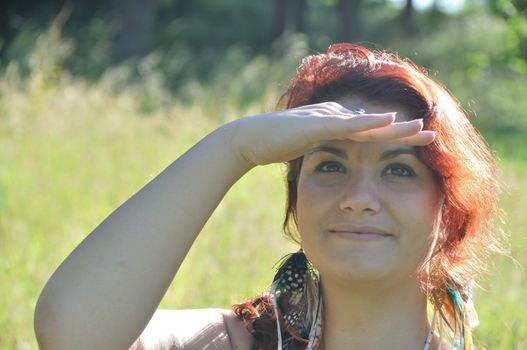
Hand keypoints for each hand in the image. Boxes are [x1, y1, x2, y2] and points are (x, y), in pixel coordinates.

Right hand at [228, 102, 434, 166]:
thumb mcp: (307, 148)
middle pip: (376, 125)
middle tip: (432, 135)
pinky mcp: (317, 124)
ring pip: (368, 123)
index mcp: (335, 124)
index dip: (394, 138)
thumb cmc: (275, 144)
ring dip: (395, 126)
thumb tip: (335, 158)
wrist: (249, 139)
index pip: (370, 132)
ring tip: (422, 128)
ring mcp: (327, 118)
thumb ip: (323, 148)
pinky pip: (348, 124)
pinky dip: (369, 122)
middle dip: (404, 131)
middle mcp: (335, 117)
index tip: (416, 146)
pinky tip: (388, 120)